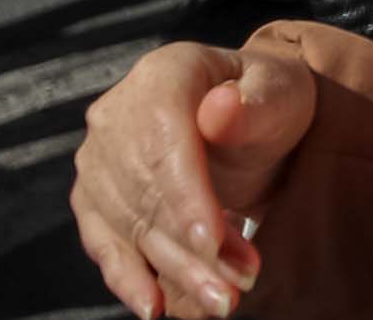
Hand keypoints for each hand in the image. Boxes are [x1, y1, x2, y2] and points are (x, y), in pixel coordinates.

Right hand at [72, 43, 320, 317]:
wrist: (249, 117)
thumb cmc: (268, 99)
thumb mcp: (279, 90)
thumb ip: (254, 103)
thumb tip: (221, 110)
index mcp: (162, 75)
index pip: (163, 143)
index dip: (187, 196)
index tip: (214, 241)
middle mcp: (116, 115)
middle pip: (145, 195)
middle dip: (190, 249)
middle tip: (235, 289)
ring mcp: (97, 159)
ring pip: (129, 227)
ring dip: (173, 271)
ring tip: (222, 299)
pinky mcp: (94, 197)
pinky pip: (104, 243)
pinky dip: (128, 277)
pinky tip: (153, 305)